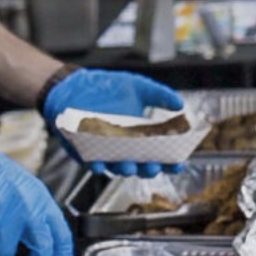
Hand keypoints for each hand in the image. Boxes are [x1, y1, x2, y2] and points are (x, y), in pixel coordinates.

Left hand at [43, 68, 184, 178]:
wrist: (75, 86)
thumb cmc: (108, 88)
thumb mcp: (138, 87)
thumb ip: (159, 95)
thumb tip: (181, 105)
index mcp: (143, 135)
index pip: (161, 153)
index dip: (171, 161)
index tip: (178, 162)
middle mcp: (127, 147)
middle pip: (142, 166)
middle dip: (149, 169)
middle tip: (154, 166)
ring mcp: (107, 152)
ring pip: (119, 168)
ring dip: (125, 169)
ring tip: (130, 165)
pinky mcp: (86, 152)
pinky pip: (93, 163)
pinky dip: (97, 165)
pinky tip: (100, 164)